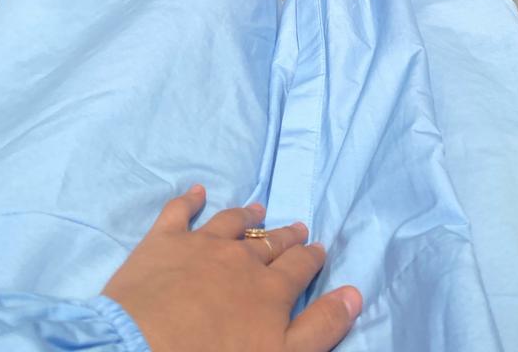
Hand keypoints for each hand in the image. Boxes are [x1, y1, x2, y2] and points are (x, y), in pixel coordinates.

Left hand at [103, 185, 361, 351]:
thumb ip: (320, 326)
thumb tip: (355, 293)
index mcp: (270, 289)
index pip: (300, 266)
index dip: (311, 256)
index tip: (318, 247)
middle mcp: (241, 258)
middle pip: (269, 242)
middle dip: (285, 235)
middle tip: (297, 227)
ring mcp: (201, 245)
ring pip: (230, 223)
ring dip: (246, 216)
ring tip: (257, 208)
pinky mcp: (163, 242)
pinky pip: (179, 212)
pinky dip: (189, 200)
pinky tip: (196, 192)